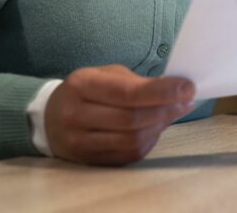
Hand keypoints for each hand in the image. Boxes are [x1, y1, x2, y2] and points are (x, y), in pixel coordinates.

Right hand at [45, 64, 195, 165]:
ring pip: (131, 140)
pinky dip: (148, 141)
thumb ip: (137, 82)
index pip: (128, 93)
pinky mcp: (88, 160)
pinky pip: (127, 155)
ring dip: (160, 126)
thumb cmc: (86, 90)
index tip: (187, 87)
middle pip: (132, 120)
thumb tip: (176, 90)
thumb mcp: (105, 75)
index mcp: (81, 86)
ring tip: (174, 112)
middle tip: (186, 100)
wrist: (49, 118)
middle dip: (166, 110)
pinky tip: (157, 128)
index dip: (162, 92)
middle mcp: (75, 115)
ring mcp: (79, 142)